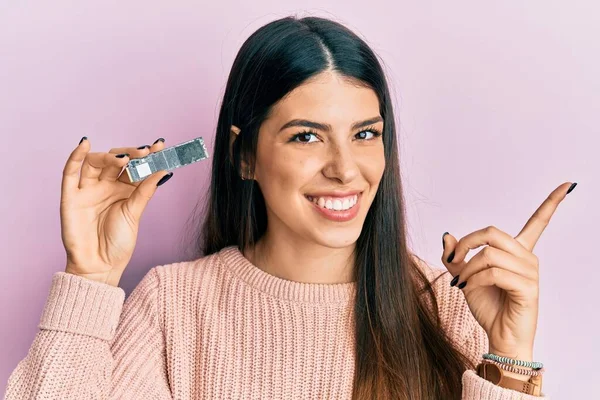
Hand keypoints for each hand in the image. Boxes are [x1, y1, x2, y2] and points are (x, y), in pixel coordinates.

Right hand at [61, 137, 171, 285]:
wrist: (100, 266)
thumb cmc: (118, 243)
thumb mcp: (135, 213)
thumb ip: (145, 190)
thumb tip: (164, 169)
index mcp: (125, 190)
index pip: (135, 166)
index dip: (147, 155)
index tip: (160, 145)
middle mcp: (106, 186)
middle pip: (116, 161)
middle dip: (130, 154)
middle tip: (144, 152)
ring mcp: (88, 190)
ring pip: (96, 163)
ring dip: (109, 156)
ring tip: (123, 159)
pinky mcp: (70, 197)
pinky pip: (70, 172)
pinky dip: (75, 157)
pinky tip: (84, 145)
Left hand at [442, 182, 576, 363]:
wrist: (499, 336)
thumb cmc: (488, 306)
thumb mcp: (465, 276)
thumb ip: (456, 257)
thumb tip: (446, 235)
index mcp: (517, 251)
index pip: (538, 222)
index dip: (552, 202)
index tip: (568, 184)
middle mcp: (527, 257)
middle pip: (493, 232)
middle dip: (467, 242)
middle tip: (453, 259)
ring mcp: (530, 272)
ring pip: (489, 254)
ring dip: (467, 268)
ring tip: (461, 282)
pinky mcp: (527, 287)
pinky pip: (494, 273)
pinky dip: (474, 279)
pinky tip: (470, 289)